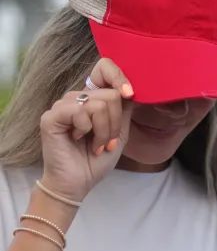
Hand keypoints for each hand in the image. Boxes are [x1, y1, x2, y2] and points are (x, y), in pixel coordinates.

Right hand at [39, 58, 133, 201]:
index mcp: (92, 98)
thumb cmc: (98, 158)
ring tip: (95, 144)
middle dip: (115, 123)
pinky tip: (78, 139)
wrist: (78, 182)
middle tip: (107, 141)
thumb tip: (131, 88)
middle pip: (111, 94)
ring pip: (99, 104)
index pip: (104, 68)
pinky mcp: (52, 116)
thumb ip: (124, 108)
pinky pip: (81, 112)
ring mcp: (63, 105)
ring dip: (104, 131)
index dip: (119, 76)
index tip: (129, 94)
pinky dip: (87, 130)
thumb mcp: (120, 131)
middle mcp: (77, 97)